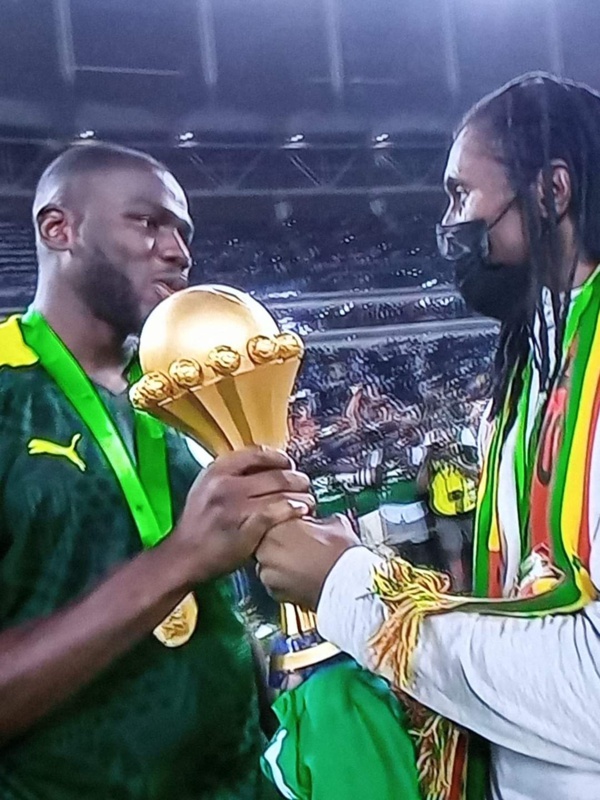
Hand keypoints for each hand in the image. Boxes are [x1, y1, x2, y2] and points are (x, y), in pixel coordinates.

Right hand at [169, 447, 314, 583]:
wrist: (185, 556)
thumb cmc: (198, 524)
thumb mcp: (206, 489)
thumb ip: (230, 476)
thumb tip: (263, 467)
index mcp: (216, 471)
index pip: (256, 453)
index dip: (278, 457)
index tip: (288, 464)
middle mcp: (226, 484)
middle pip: (274, 473)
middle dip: (296, 477)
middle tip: (304, 483)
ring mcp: (237, 506)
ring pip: (281, 492)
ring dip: (301, 495)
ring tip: (308, 500)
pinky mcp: (247, 527)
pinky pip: (279, 511)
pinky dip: (295, 509)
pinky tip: (301, 512)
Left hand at [255, 514, 358, 608]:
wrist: (347, 584)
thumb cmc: (340, 554)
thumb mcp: (334, 522)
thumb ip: (319, 520)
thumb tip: (322, 522)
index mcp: (275, 524)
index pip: (272, 520)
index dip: (289, 524)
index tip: (300, 527)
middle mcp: (265, 548)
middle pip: (267, 543)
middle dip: (282, 545)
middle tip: (302, 547)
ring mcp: (267, 572)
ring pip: (269, 564)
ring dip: (281, 564)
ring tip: (304, 565)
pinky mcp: (274, 593)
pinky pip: (275, 583)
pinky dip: (286, 581)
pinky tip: (303, 578)